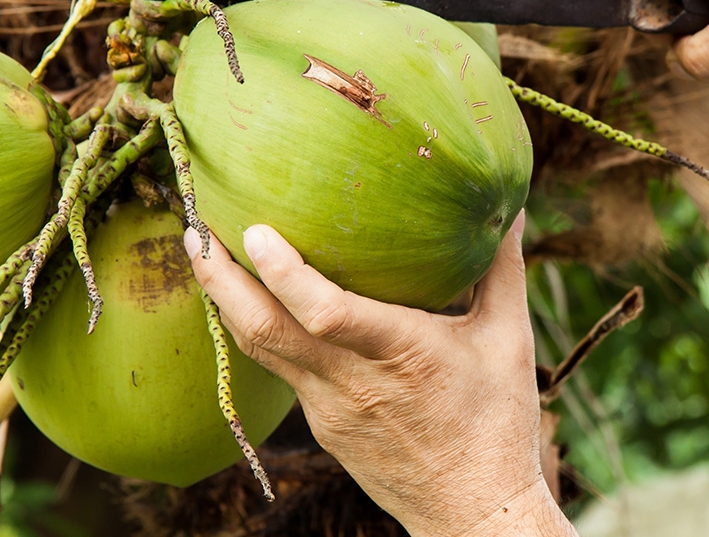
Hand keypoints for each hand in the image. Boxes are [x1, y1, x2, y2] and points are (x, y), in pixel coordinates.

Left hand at [183, 214, 575, 536]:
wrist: (472, 510)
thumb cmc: (497, 423)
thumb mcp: (509, 340)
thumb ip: (503, 268)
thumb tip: (514, 204)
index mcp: (401, 354)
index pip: (326, 313)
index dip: (283, 273)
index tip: (252, 230)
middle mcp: (352, 382)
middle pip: (265, 331)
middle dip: (220, 280)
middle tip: (194, 232)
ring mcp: (328, 408)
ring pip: (260, 350)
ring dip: (225, 301)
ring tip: (203, 253)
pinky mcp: (320, 424)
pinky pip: (279, 368)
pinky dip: (256, 328)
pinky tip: (248, 297)